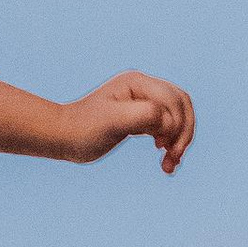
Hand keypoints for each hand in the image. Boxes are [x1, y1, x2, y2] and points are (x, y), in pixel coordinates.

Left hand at [63, 70, 193, 169]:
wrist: (64, 136)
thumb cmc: (85, 129)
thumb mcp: (113, 122)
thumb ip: (143, 115)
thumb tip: (167, 122)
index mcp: (137, 82)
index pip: (174, 101)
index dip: (176, 125)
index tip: (163, 149)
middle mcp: (142, 87)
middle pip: (181, 105)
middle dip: (183, 133)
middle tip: (173, 157)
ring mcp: (142, 101)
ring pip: (177, 116)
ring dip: (180, 140)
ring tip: (169, 164)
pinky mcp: (140, 116)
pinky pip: (166, 126)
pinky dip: (170, 143)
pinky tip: (164, 159)